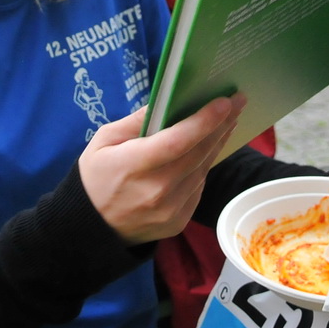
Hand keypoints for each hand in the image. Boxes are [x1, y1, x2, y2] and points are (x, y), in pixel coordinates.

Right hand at [78, 96, 243, 244]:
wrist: (91, 227)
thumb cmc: (96, 176)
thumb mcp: (104, 141)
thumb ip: (136, 121)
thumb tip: (167, 100)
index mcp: (133, 167)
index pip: (177, 142)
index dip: (203, 121)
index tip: (224, 102)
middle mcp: (156, 191)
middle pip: (197, 154)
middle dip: (220, 126)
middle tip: (237, 102)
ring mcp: (170, 210)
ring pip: (202, 170)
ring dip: (217, 143)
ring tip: (228, 121)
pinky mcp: (178, 221)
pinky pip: (198, 187)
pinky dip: (205, 166)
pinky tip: (210, 147)